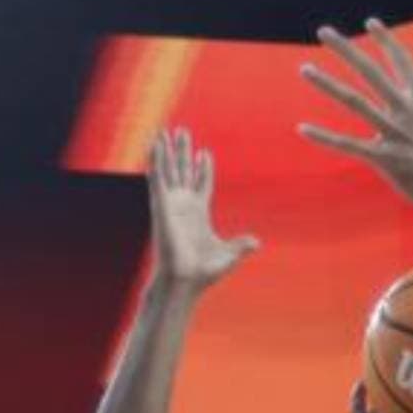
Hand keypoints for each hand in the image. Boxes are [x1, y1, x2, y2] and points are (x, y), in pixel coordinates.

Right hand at [149, 128, 260, 288]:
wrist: (185, 281)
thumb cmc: (203, 272)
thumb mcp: (228, 254)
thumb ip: (240, 245)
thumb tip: (256, 242)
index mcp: (199, 214)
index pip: (201, 184)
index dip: (203, 169)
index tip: (205, 153)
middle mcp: (184, 206)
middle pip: (184, 171)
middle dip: (184, 152)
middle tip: (183, 131)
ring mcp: (171, 204)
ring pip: (169, 170)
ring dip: (167, 151)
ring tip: (166, 131)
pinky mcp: (161, 206)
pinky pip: (158, 178)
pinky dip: (156, 161)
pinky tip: (155, 145)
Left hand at [298, 19, 412, 231]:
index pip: (403, 61)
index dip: (386, 41)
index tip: (370, 23)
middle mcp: (408, 111)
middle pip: (371, 72)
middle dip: (346, 50)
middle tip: (323, 32)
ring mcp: (396, 134)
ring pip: (355, 102)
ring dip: (328, 84)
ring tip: (304, 68)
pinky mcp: (388, 160)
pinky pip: (350, 146)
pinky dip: (326, 138)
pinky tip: (303, 128)